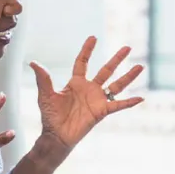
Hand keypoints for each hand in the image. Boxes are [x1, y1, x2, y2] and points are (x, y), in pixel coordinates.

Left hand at [28, 36, 143, 150]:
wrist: (56, 136)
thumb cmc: (50, 116)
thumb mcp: (46, 95)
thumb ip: (43, 78)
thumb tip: (33, 62)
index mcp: (76, 83)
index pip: (83, 62)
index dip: (87, 50)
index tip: (93, 38)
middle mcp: (89, 89)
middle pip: (106, 70)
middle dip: (117, 59)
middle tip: (128, 47)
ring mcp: (98, 100)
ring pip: (117, 85)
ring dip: (129, 76)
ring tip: (141, 66)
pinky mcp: (102, 112)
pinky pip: (118, 105)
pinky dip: (129, 102)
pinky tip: (140, 98)